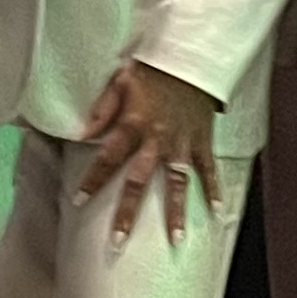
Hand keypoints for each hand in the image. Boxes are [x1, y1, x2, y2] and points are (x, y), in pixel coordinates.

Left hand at [76, 60, 220, 245]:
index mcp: (133, 125)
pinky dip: (214, 189)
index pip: (107, 158)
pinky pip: (209, 169)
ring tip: (176, 239)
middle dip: (127, 212)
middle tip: (117, 241)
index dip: (92, 180)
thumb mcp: (121, 81)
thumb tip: (82, 133)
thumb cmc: (153, 68)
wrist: (192, 55)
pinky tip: (217, 212)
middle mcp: (157, 140)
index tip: (79, 201)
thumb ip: (101, 109)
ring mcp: (182, 143)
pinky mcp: (202, 141)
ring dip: (176, 212)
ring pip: (178, 183)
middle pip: (139, 182)